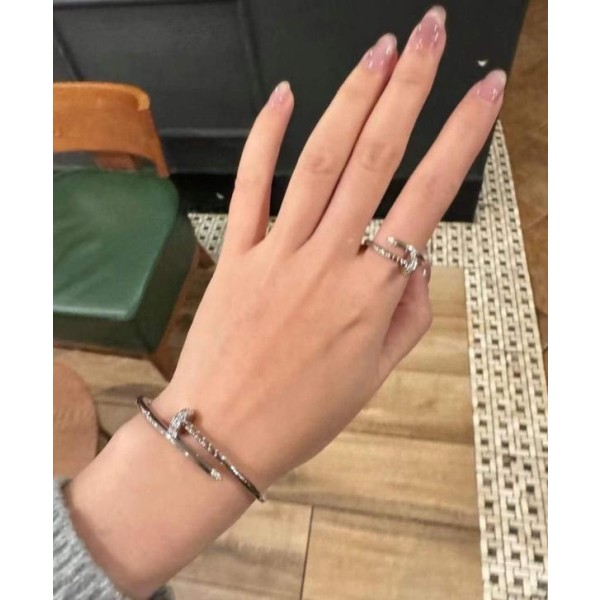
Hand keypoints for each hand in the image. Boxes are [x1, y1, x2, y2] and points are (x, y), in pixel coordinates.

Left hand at [157, 5, 505, 488]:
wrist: (222, 433)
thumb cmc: (300, 413)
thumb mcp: (375, 375)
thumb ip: (407, 314)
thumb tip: (420, 260)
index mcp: (371, 295)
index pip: (427, 199)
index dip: (459, 139)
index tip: (480, 95)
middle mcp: (328, 263)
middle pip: (375, 158)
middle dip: (410, 88)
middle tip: (431, 36)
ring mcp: (278, 254)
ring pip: (320, 161)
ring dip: (353, 97)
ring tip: (381, 50)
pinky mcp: (237, 255)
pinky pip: (253, 185)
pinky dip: (267, 137)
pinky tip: (286, 96)